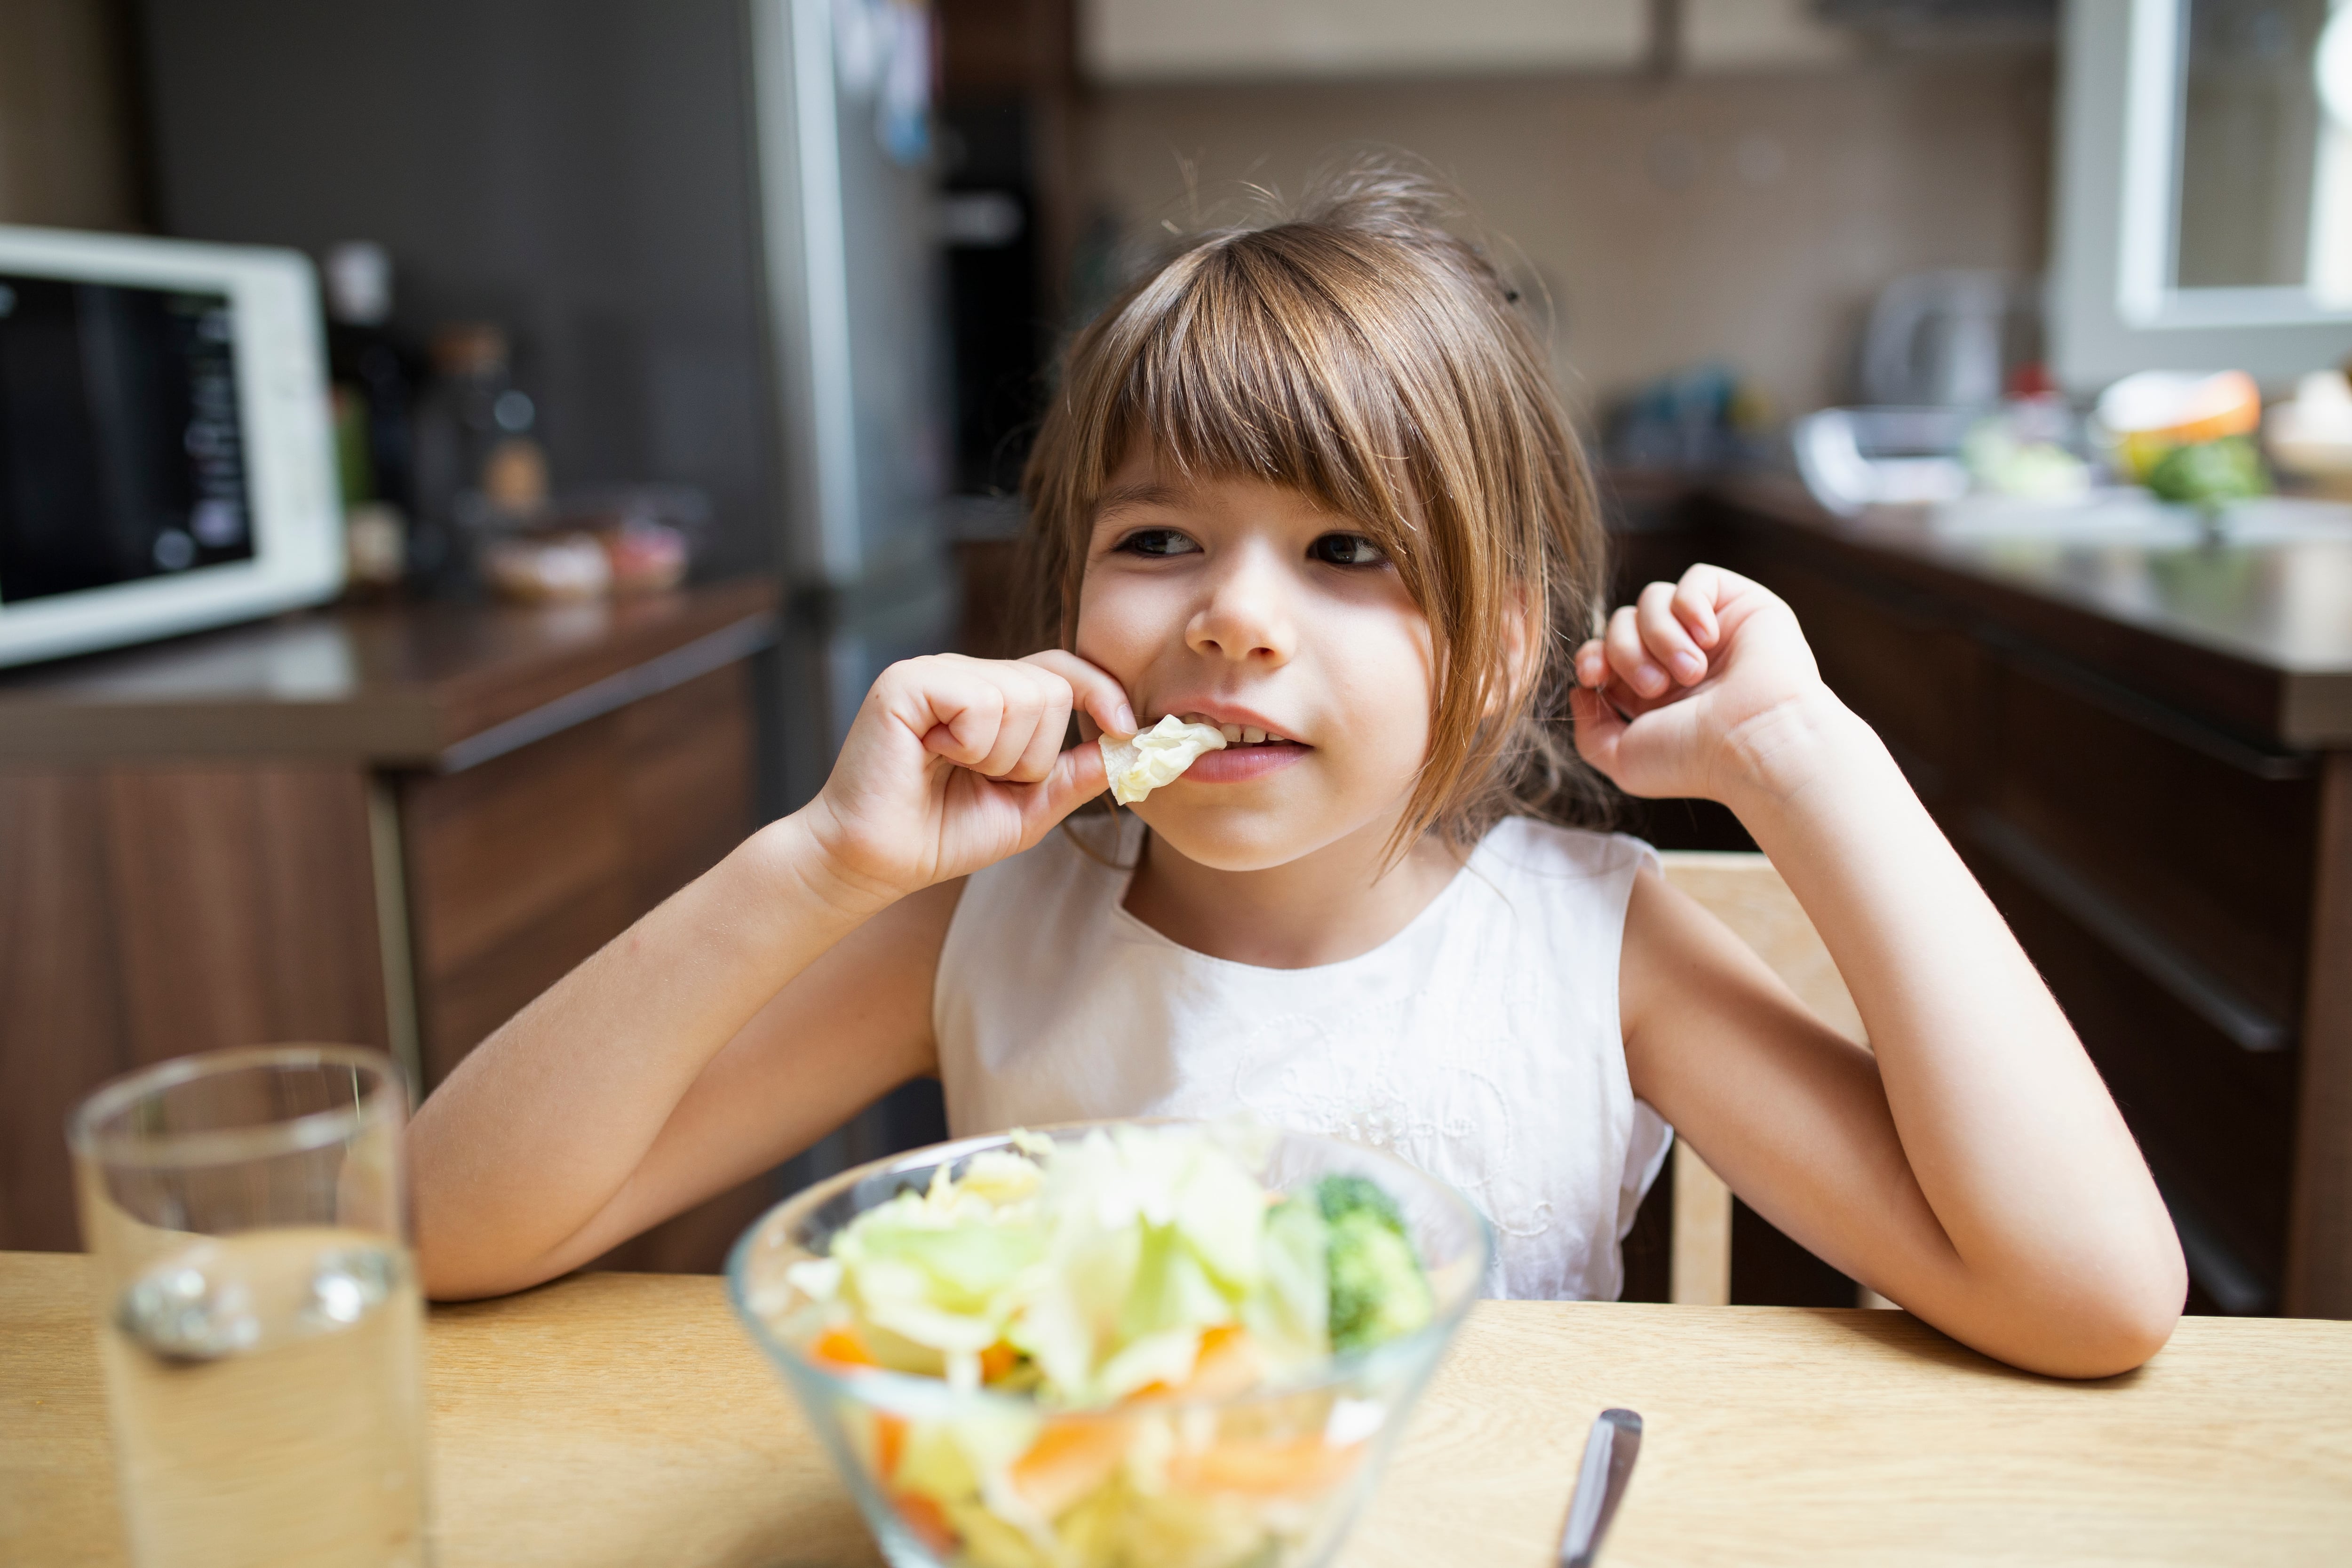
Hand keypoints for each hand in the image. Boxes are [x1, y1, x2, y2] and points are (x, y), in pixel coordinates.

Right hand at [801, 651, 1134, 906]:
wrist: (876, 862)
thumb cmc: (941, 834)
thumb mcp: (1027, 809)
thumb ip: (1075, 776)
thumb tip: (1128, 749)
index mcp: (994, 695)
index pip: (1063, 670)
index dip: (1101, 692)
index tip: (1126, 728)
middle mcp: (966, 674)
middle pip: (1052, 688)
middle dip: (1034, 755)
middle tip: (984, 778)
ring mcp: (935, 673)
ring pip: (1022, 696)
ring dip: (1000, 756)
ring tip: (954, 771)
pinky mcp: (906, 682)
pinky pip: (979, 702)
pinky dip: (970, 745)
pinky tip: (932, 758)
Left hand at [1568, 564, 1836, 806]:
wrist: (1754, 742)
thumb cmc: (1695, 758)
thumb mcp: (1624, 760)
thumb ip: (1590, 730)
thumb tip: (1579, 691)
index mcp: (1656, 691)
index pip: (1605, 652)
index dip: (1591, 656)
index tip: (1594, 676)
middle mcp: (1682, 657)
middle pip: (1622, 621)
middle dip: (1625, 652)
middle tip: (1656, 687)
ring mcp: (1712, 629)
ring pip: (1652, 598)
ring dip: (1660, 636)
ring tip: (1690, 672)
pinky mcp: (1743, 603)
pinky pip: (1696, 578)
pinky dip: (1691, 605)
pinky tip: (1708, 639)